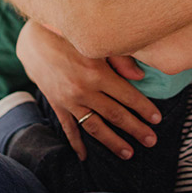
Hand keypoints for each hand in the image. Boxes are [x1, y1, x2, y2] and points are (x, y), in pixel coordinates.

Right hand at [16, 20, 161, 160]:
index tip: (157, 120)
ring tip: (128, 153)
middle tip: (151, 141)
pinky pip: (68, 127)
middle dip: (135, 129)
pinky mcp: (57, 104)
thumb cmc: (71, 36)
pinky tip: (84, 156)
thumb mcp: (97, 42)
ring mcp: (68, 100)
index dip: (144, 108)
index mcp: (97, 72)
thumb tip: (140, 77)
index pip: (127, 96)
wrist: (34, 40)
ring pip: (94, 126)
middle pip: (114, 115)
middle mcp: (83, 90)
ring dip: (112, 142)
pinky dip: (77, 143)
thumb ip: (120, 59)